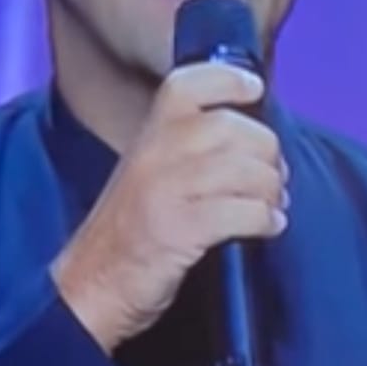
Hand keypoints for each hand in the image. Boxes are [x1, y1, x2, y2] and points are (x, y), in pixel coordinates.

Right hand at [50, 62, 288, 354]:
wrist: (91, 286)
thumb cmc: (130, 230)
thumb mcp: (149, 172)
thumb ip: (187, 147)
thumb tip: (252, 138)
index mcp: (148, 134)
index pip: (188, 84)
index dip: (228, 79)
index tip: (255, 91)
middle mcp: (155, 153)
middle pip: (232, 128)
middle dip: (267, 152)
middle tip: (275, 176)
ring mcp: (165, 191)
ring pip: (244, 169)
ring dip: (271, 189)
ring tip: (274, 205)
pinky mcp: (178, 230)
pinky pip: (242, 212)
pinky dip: (266, 219)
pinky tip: (268, 227)